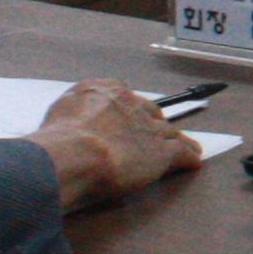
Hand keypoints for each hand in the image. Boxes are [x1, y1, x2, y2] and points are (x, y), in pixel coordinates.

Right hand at [35, 81, 201, 211]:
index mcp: (107, 92)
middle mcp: (132, 105)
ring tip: (184, 147)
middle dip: (153, 123)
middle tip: (154, 135)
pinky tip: (193, 161)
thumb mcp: (60, 109)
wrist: (77, 152)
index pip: (125, 98)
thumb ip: (73, 109)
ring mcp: (149, 128)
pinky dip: (188, 157)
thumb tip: (71, 118)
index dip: (129, 111)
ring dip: (176, 140)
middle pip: (150, 113)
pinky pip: (180, 152)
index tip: (129, 118)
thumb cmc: (59, 136)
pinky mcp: (161, 151)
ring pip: (168, 132)